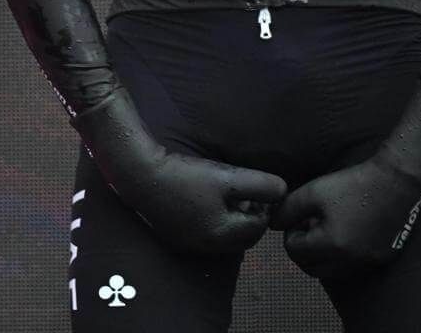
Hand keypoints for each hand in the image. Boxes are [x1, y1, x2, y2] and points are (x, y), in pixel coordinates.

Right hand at [78, 91, 285, 253]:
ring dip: (230, 219)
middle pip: (242, 236)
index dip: (263, 205)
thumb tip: (284, 191)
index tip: (257, 186)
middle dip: (248, 215)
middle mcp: (207, 246)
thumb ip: (262, 185)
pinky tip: (202, 200)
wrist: (136, 172)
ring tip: (224, 194)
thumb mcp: (228, 176)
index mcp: (223, 234)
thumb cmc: (184, 173)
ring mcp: (188, 244)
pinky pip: (203, 234)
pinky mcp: (173, 237)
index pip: (259, 226)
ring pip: (223, 236)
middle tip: (243, 191)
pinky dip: (210, 221)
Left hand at [274, 155, 420, 277]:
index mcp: (333, 245)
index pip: (295, 252)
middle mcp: (352, 261)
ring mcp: (369, 262)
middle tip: (306, 228)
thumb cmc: (352, 184)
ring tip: (324, 229)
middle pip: (312, 269)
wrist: (396, 183)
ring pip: (332, 271)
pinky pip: (351, 267)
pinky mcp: (382, 258)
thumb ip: (287, 210)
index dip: (290, 235)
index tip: (297, 219)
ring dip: (321, 256)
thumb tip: (273, 225)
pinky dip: (340, 256)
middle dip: (302, 251)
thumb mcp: (313, 192)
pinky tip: (343, 232)